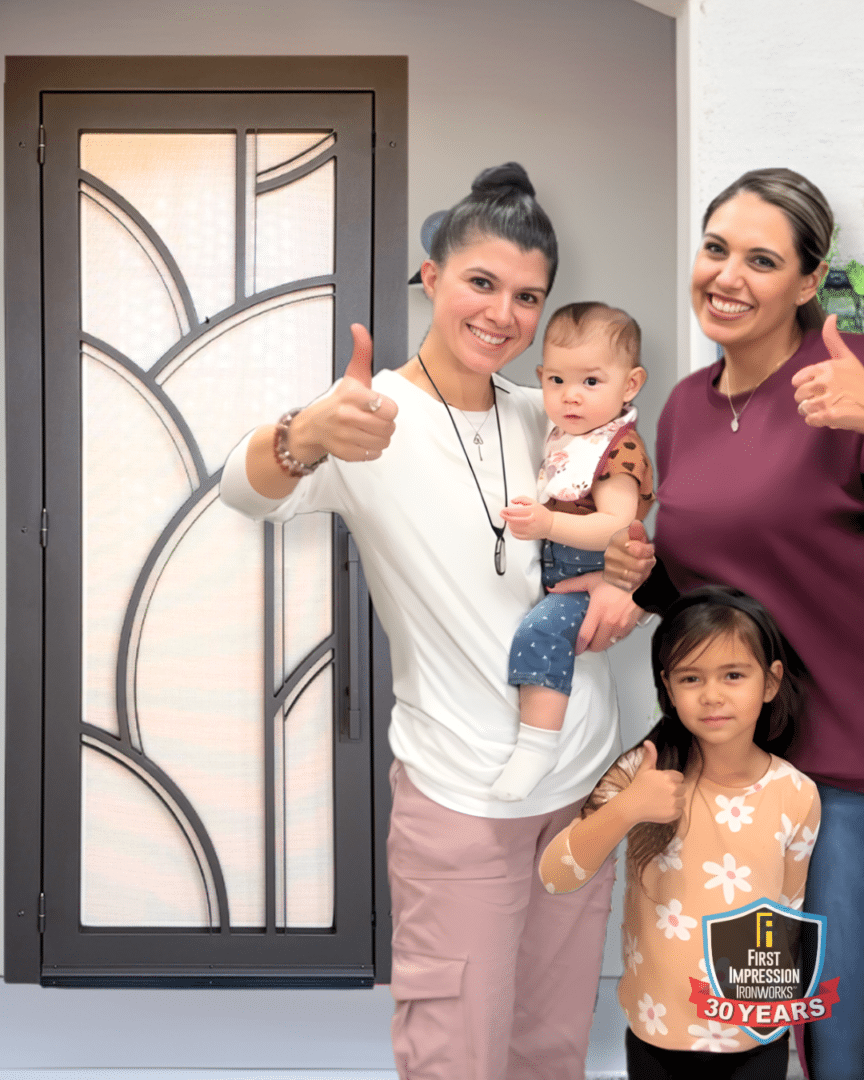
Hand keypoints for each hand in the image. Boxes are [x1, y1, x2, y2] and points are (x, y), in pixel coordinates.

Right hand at [295, 324, 397, 461]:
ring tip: (367, 429)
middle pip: (389, 427)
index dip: (388, 408)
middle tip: (372, 418)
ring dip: (380, 436)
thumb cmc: (340, 400)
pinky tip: (360, 439)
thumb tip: (358, 327)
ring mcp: (344, 436)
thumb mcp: (353, 376)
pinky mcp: (345, 453)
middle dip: (385, 423)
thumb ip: (362, 352)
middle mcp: (346, 416)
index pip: (390, 409)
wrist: (314, 426)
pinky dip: (371, 449)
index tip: (378, 406)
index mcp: (352, 396)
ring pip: (384, 441)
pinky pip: (374, 454)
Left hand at [500, 496, 552, 540]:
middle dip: (505, 517)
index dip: (507, 511)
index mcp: (533, 512)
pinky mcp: (528, 537)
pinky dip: (512, 531)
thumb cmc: (542, 514)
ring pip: (514, 528)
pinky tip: (513, 527)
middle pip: (514, 520)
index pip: (517, 511)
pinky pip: (516, 535)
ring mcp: (530, 530)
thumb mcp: (534, 502)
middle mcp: (531, 521)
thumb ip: (522, 499)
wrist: (550, 525)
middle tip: (502, 514)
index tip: (503, 510)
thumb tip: (512, 501)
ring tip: (510, 520)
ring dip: (509, 523)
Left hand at [547, 571, 641, 652]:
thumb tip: (554, 588)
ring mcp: (621, 626)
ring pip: (609, 644)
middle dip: (590, 647)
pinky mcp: (630, 627)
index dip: (578, 646)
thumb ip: (570, 585)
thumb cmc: (617, 579)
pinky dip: (613, 638)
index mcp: (598, 611)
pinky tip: (610, 631)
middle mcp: (610, 621)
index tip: (575, 649)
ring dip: (602, 643)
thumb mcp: (590, 580)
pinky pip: (619, 639)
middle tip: (586, 643)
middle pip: (597, 646)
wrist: (639, 579)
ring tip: (597, 637)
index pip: (585, 636)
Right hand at [603, 521, 654, 591]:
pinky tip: (636, 575)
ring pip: (635, 577)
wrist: (621, 553)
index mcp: (616, 540)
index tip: (651, 549)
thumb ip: (638, 530)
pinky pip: (629, 585)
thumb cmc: (632, 543)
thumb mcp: (637, 534)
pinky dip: (635, 582)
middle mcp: (610, 554)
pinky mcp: (609, 578)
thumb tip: (636, 524)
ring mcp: (608, 567)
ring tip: (643, 568)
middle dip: (648, 563)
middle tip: (650, 560)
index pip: (638, 550)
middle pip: (639, 565)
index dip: (648, 551)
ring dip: (643, 573)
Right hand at [623, 741, 685, 824]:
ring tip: (662, 801)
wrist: (631, 806)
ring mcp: (673, 802)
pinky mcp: (673, 813)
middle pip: (682, 788)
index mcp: (667, 777)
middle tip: (661, 793)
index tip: (662, 784)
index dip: (671, 780)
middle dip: (674, 790)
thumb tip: (648, 742)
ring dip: (675, 801)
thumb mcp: (644, 770)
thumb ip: (650, 756)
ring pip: (683, 800)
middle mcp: (672, 789)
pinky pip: (680, 811)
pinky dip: (673, 811)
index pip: (679, 777)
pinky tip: (662, 808)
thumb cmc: (638, 787)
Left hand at [792, 314, 863, 432]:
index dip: (806, 386)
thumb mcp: (847, 358)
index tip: (819, 387)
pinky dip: (818, 421)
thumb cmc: (860, 382)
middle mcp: (826, 381)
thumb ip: (833, 339)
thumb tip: (831, 316)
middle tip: (825, 400)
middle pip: (799, 395)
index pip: (798, 380)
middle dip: (808, 400)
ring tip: (829, 408)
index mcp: (827, 367)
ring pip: (804, 408)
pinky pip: (811, 420)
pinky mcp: (830, 415)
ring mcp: (827, 398)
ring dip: (814, 411)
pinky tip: (830, 417)